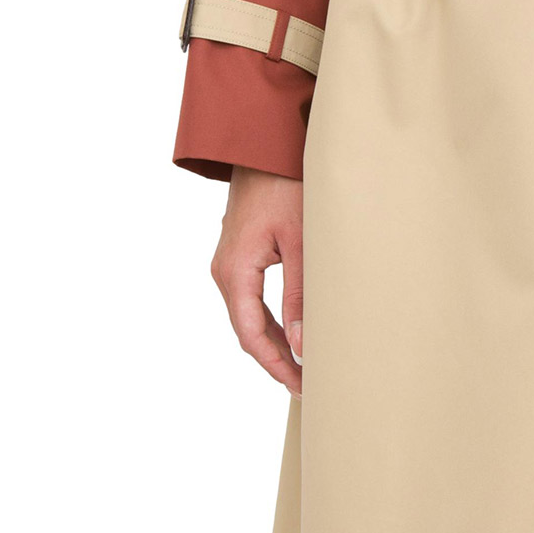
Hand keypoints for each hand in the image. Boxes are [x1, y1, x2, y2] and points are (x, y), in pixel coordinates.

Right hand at [210, 167, 303, 396]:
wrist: (264, 146)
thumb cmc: (286, 187)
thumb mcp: (301, 243)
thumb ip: (300, 295)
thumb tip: (304, 345)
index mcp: (235, 271)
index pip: (251, 335)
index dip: (276, 366)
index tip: (301, 386)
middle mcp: (225, 271)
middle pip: (248, 331)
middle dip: (276, 360)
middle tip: (308, 385)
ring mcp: (229, 263)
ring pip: (249, 316)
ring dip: (274, 342)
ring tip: (304, 366)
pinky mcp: (240, 255)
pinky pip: (250, 299)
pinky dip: (270, 321)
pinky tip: (293, 334)